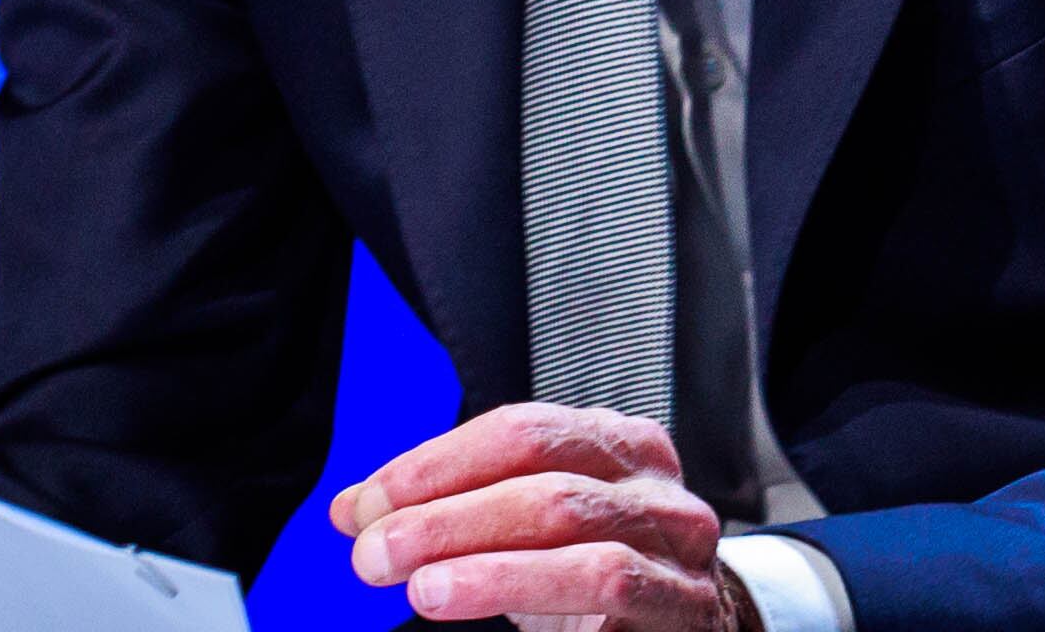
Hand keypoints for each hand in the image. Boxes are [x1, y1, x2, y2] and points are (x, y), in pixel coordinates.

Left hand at [332, 402, 755, 631]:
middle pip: (547, 488)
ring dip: (491, 571)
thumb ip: (445, 511)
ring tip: (422, 589)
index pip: (522, 432)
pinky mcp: (687, 615)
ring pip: (585, 551)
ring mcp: (681, 557)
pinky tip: (488, 615)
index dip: (437, 465)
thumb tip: (353, 512)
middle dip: (449, 519)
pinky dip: (541, 598)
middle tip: (375, 553)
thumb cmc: (594, 568)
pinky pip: (618, 600)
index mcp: (620, 445)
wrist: (691, 630)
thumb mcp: (522, 529)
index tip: (369, 505)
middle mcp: (660, 490)